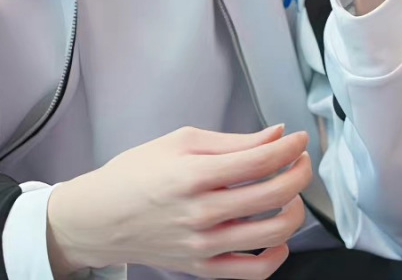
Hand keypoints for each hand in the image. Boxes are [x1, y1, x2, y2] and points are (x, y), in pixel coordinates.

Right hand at [47, 124, 311, 278]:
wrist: (100, 217)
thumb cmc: (136, 173)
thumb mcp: (181, 142)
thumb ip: (232, 141)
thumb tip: (275, 135)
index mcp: (195, 174)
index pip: (260, 160)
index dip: (289, 148)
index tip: (301, 139)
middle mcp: (202, 213)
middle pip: (273, 194)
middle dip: (300, 172)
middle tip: (301, 160)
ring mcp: (204, 245)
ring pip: (273, 233)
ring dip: (295, 209)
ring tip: (290, 193)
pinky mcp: (203, 268)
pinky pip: (253, 272)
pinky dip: (277, 255)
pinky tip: (278, 235)